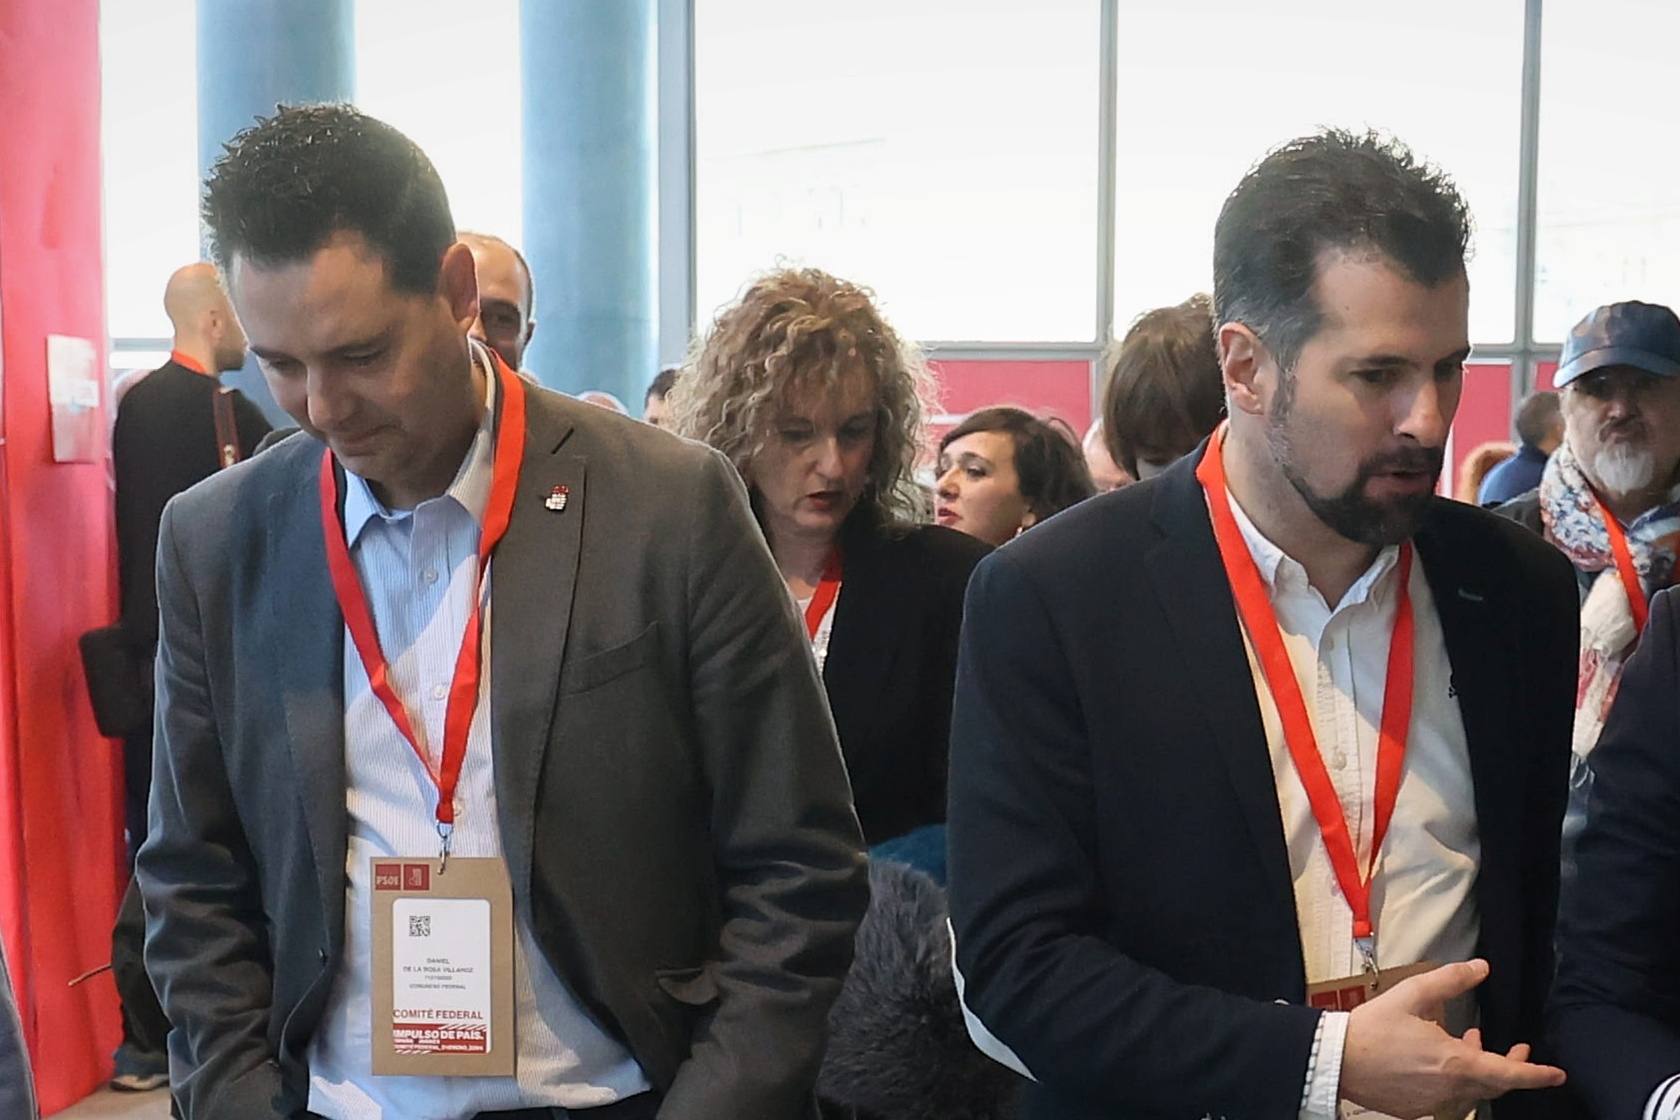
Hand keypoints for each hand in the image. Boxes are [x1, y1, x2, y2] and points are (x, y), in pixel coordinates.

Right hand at [1338, 959, 1564, 1119]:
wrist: (1336, 1059)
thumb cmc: (1373, 1028)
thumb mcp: (1412, 994)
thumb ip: (1450, 980)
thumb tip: (1481, 968)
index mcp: (1455, 1063)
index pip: (1509, 1074)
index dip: (1536, 1074)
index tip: (1557, 1073)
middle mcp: (1449, 1089)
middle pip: (1492, 1084)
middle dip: (1510, 1067)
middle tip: (1518, 1051)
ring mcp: (1431, 1103)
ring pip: (1468, 1091)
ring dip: (1476, 1069)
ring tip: (1468, 1043)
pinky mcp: (1413, 1109)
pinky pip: (1443, 1097)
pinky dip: (1451, 1079)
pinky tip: (1435, 1060)